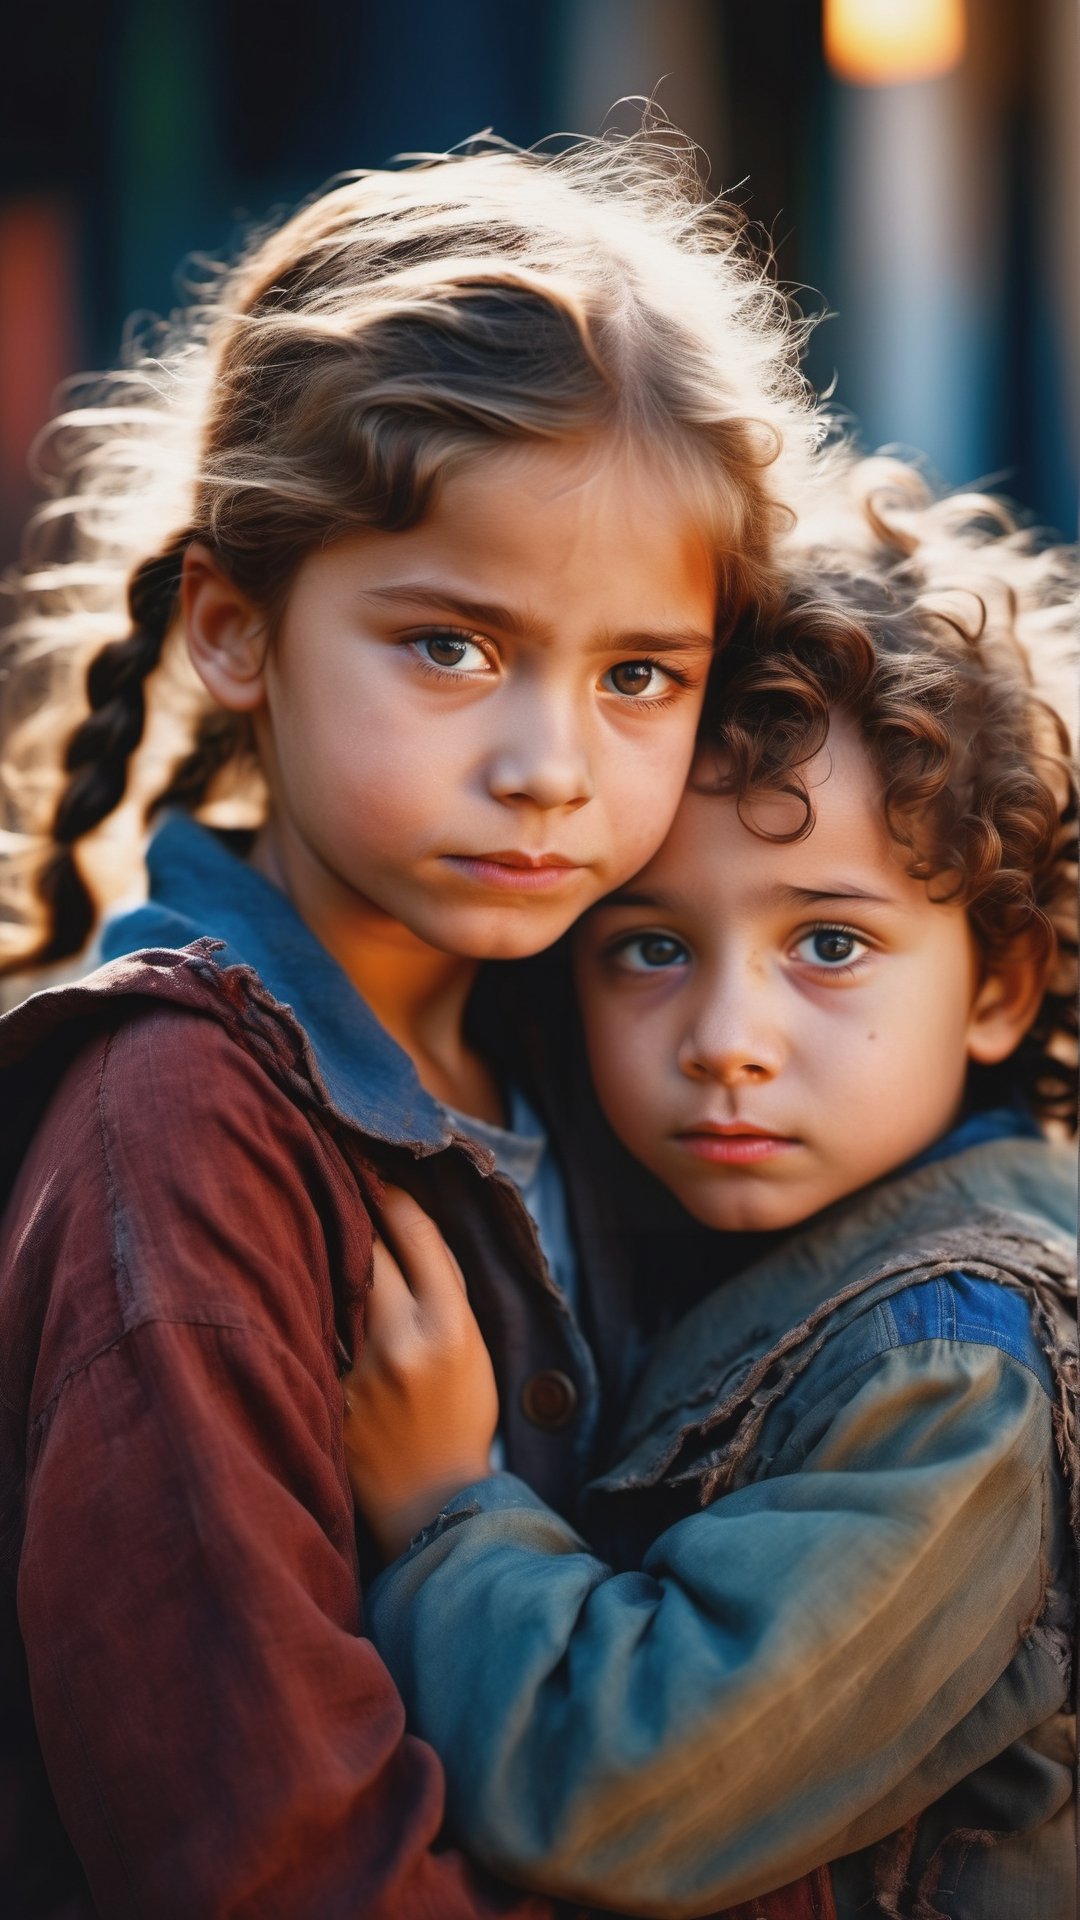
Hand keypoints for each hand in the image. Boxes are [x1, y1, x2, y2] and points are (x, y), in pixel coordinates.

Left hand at [342, 1186, 497, 1560]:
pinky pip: (315, 1330)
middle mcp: (402, 1340)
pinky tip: (294, 1285)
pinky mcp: (327, 1394)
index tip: (376, 1171)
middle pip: (365, 1249)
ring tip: (307, 1216)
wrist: (431, 1504)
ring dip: (324, 1250)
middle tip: (332, 1175)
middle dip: (351, 1209)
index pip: (415, 1233)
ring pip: (333, 1283)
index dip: (393, 1193)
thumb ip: (446, 1288)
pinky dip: (309, 1304)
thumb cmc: (461, 1419)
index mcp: (450, 1324)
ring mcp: (359, 1370)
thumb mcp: (475, 1347)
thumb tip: (410, 1224)